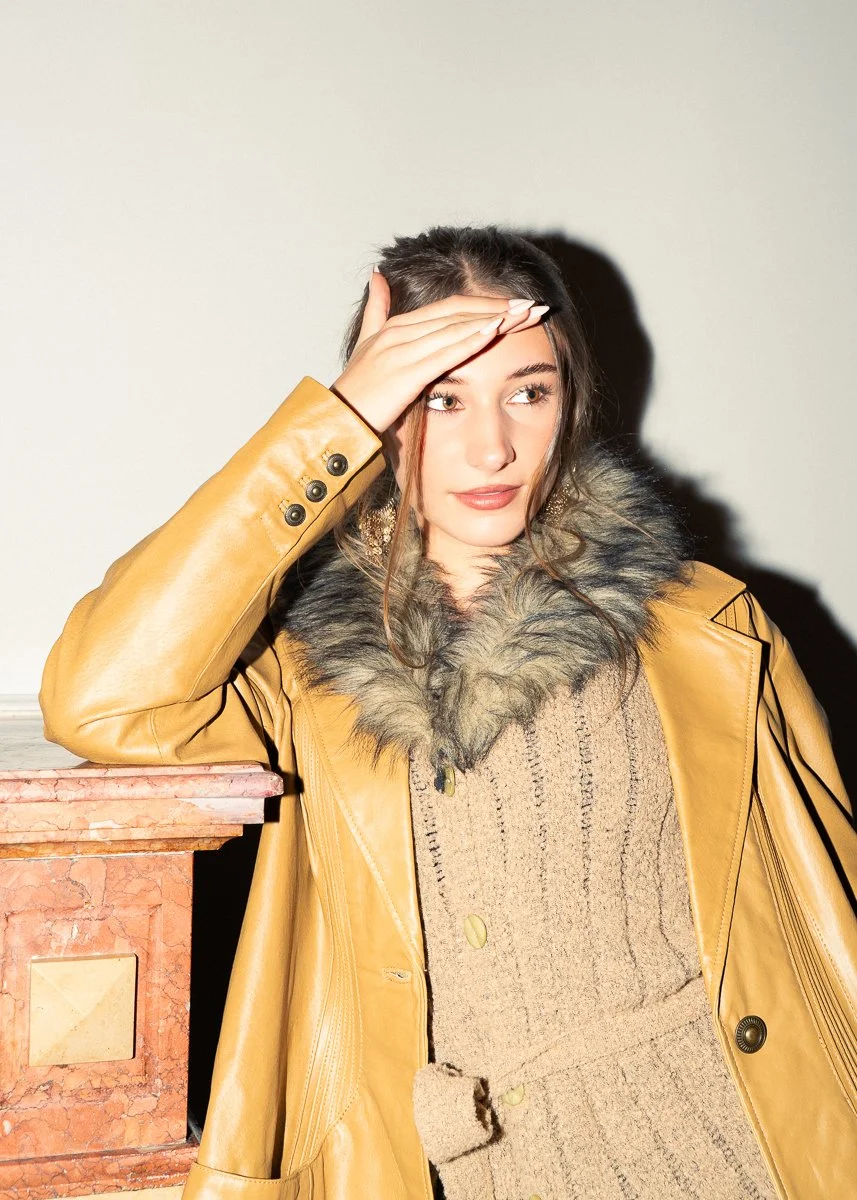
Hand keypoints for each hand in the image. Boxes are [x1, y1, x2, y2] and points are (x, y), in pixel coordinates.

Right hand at [330, 269, 548, 434]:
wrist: (335, 421)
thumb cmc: (355, 392)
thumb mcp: (366, 345)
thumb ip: (375, 310)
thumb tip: (378, 276)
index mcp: (396, 326)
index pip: (450, 308)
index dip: (486, 304)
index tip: (517, 305)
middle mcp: (400, 332)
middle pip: (459, 312)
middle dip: (500, 308)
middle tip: (535, 306)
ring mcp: (401, 351)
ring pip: (456, 328)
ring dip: (494, 320)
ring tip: (526, 315)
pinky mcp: (405, 374)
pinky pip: (444, 353)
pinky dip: (471, 340)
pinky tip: (496, 332)